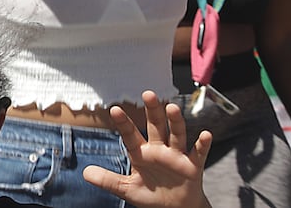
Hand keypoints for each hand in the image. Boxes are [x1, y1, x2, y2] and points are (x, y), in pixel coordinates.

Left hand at [82, 91, 210, 207]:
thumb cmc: (151, 196)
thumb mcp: (127, 189)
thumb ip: (108, 181)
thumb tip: (85, 174)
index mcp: (141, 153)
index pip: (130, 135)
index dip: (123, 123)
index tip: (114, 109)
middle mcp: (159, 150)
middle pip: (155, 127)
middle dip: (152, 111)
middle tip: (148, 94)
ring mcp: (176, 156)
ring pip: (176, 135)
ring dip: (175, 122)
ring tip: (172, 107)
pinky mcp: (193, 167)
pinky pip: (198, 153)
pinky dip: (202, 144)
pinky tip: (205, 134)